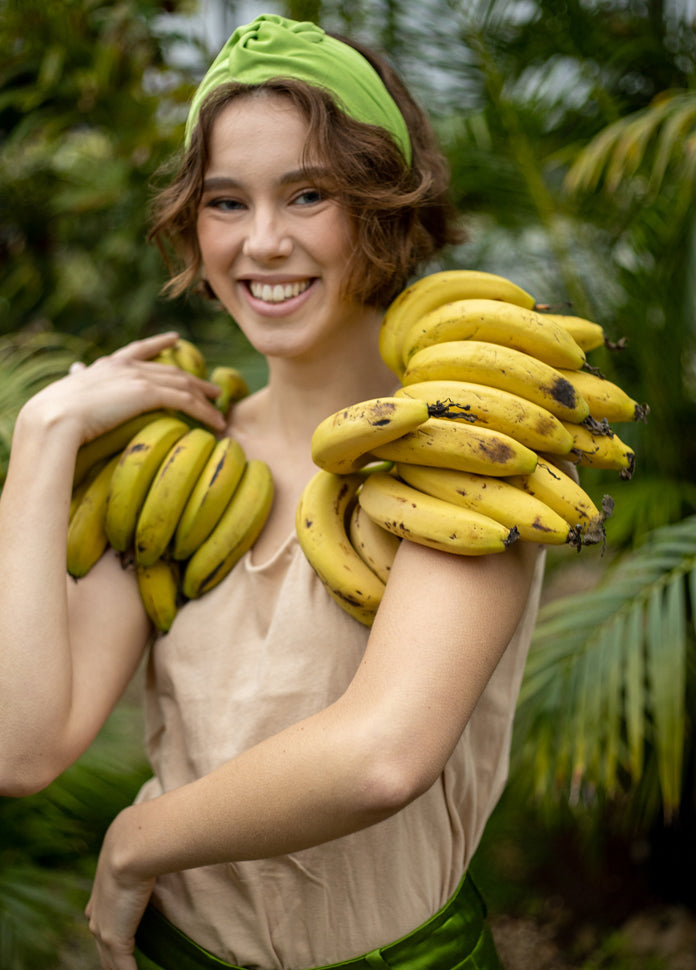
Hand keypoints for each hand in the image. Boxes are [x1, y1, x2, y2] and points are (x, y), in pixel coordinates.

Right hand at [20, 332, 226, 447]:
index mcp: (108, 365)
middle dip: (194, 379)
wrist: (54, 416)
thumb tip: (73, 370)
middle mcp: (127, 367)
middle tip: (213, 388)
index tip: (174, 338)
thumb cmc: (53, 413)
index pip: (138, 350)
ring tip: (221, 408)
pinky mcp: (148, 393)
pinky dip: (206, 413)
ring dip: (205, 398)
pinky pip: (187, 402)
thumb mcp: (68, 392)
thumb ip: (77, 381)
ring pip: (183, 385)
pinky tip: (218, 423)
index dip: (158, 343)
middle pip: (171, 370)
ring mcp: (139, 378)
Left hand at [85, 808, 156, 969]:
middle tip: (125, 966)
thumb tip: (174, 842)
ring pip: (109, 960)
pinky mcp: (114, 939)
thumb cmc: (146, 837)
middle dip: (113, 958)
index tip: (120, 936)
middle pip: (102, 946)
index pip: (102, 919)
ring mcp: (103, 927)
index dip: (110, 931)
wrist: (135, 842)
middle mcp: (97, 912)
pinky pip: (121, 968)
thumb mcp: (144, 848)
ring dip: (121, 969)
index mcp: (102, 891)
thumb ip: (153, 855)